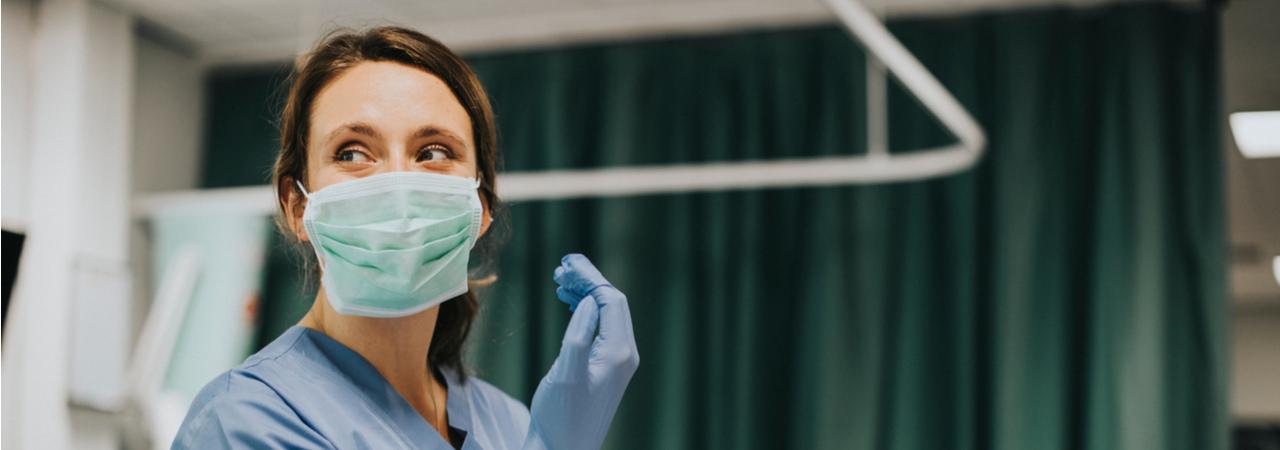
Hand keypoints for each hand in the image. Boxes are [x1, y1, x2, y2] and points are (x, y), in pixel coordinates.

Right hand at [523, 254, 638, 449]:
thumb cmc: (560, 417)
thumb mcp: (565, 374)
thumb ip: (578, 335)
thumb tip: (588, 301)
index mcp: (618, 353)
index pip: (611, 299)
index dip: (590, 277)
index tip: (566, 263)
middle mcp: (625, 354)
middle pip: (612, 303)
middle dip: (587, 281)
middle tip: (560, 268)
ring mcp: (618, 361)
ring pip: (606, 314)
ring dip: (585, 294)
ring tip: (560, 282)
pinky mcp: (608, 368)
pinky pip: (602, 327)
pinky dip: (586, 311)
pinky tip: (569, 304)